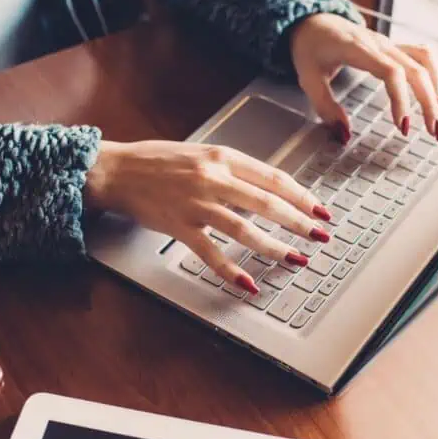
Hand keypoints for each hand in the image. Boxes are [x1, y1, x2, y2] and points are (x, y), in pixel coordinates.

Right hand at [84, 140, 331, 293]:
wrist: (117, 170)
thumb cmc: (157, 162)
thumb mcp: (201, 154)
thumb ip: (232, 169)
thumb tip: (266, 189)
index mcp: (222, 157)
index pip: (274, 178)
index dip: (301, 196)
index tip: (319, 209)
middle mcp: (213, 178)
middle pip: (268, 203)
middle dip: (300, 222)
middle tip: (320, 236)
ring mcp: (197, 204)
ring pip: (246, 229)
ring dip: (275, 247)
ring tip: (295, 260)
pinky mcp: (180, 226)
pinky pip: (212, 253)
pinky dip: (232, 271)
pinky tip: (248, 284)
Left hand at [290, 13, 437, 142]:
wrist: (312, 20)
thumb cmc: (310, 48)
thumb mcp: (307, 79)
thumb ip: (325, 108)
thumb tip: (344, 134)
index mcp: (358, 49)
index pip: (391, 72)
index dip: (402, 99)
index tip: (403, 125)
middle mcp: (379, 43)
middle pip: (415, 69)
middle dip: (428, 102)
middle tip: (433, 132)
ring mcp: (390, 43)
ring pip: (425, 61)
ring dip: (437, 88)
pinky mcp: (394, 46)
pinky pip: (423, 54)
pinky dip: (435, 74)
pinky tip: (437, 94)